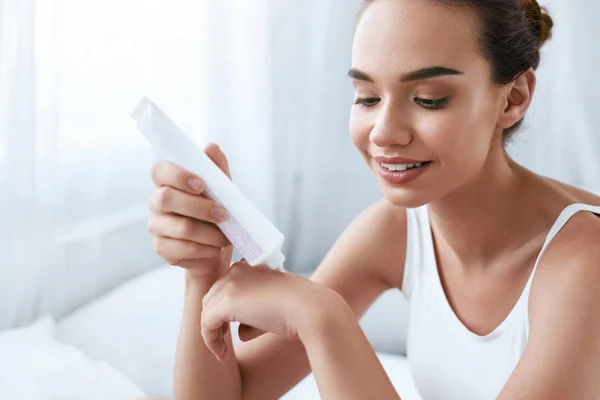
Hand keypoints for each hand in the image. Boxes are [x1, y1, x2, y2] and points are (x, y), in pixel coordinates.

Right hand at [148, 143, 231, 283]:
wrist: (217, 246)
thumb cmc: (216, 211)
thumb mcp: (222, 189)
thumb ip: (217, 168)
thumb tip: (211, 147)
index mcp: (168, 182)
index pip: (160, 170)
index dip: (178, 175)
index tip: (201, 185)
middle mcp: (156, 202)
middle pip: (166, 198)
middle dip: (200, 207)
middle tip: (223, 214)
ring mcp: (157, 226)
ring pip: (181, 227)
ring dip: (209, 233)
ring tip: (226, 237)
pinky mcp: (162, 248)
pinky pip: (183, 249)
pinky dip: (205, 250)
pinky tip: (215, 248)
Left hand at [201, 261, 341, 361]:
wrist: (310, 310)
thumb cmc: (299, 310)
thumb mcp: (273, 307)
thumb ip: (253, 316)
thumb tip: (240, 333)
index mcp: (249, 265)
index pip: (225, 287)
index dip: (223, 309)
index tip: (231, 328)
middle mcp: (237, 270)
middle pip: (212, 298)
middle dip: (214, 321)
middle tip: (223, 342)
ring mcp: (230, 285)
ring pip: (206, 312)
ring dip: (212, 334)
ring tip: (222, 352)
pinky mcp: (226, 303)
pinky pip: (206, 324)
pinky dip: (211, 342)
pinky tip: (222, 355)